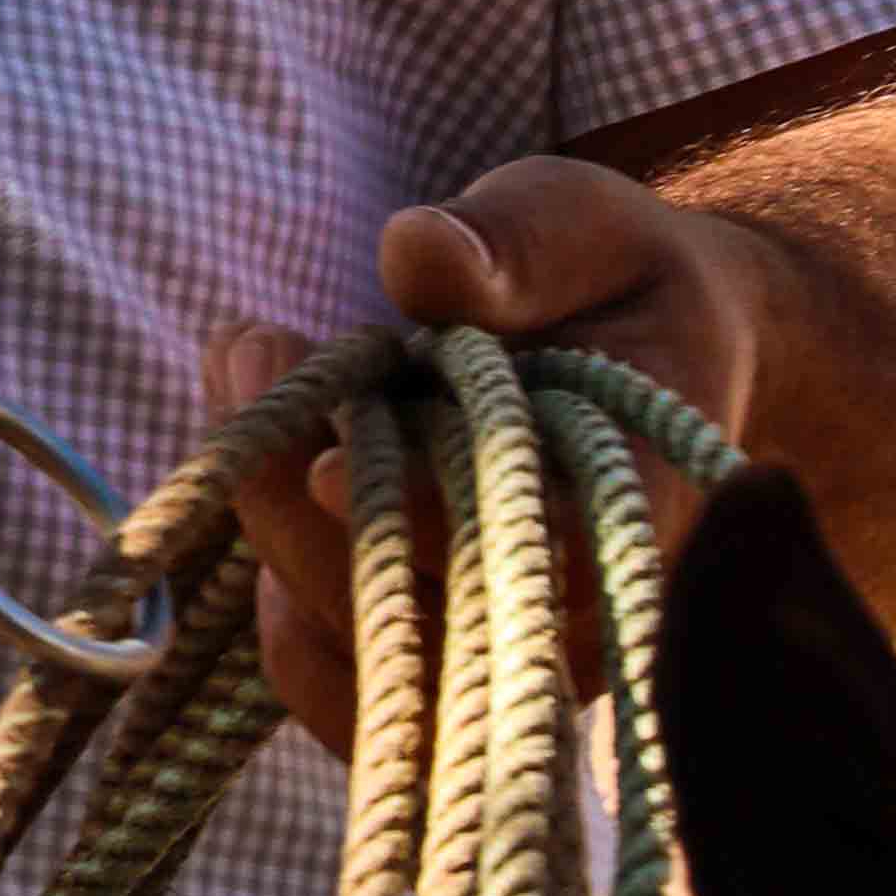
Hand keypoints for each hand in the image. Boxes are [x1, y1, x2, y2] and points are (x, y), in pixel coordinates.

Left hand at [202, 153, 771, 757]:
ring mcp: (497, 661)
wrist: (653, 349)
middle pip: (418, 620)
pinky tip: (257, 455)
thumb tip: (418, 252)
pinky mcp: (425, 666)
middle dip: (295, 495)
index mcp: (637, 509)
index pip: (537, 550)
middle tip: (247, 346)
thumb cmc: (618, 280)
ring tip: (243, 364)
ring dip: (265, 521)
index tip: (324, 460)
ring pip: (351, 654)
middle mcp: (577, 619)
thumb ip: (517, 243)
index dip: (425, 517)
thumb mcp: (586, 226)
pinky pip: (321, 670)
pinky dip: (265, 577)